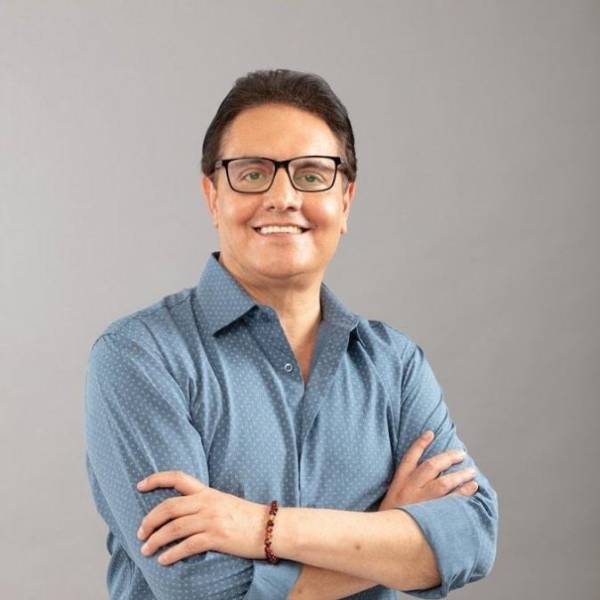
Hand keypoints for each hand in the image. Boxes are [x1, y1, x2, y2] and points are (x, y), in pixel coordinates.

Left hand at [135, 471, 267, 565]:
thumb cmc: (248, 517)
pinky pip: (187, 546)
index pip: (177, 478)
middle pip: (169, 507)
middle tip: (140, 533)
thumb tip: (183, 513)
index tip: (140, 485)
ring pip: (174, 528)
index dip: (156, 479)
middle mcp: (206, 503)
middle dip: (150, 520)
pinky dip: (171, 554)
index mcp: (208, 491)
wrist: (271, 528)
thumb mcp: (224, 502)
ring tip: (146, 550)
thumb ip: (205, 504)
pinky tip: (163, 560)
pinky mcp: (216, 537)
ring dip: (155, 540)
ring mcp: (211, 520)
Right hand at [378, 430, 477, 510]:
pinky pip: (452, 500)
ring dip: (460, 475)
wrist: (386, 538)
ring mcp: (422, 501)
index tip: (430, 433)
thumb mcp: (390, 498)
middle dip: (448, 458)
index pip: (410, 456)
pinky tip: (472, 488)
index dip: (420, 443)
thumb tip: (420, 478)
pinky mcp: (432, 514)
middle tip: (461, 454)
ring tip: (472, 471)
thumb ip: (402, 487)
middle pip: (432, 466)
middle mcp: (411, 488)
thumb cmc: (390, 517)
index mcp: (399, 482)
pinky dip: (463, 493)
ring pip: (444, 482)